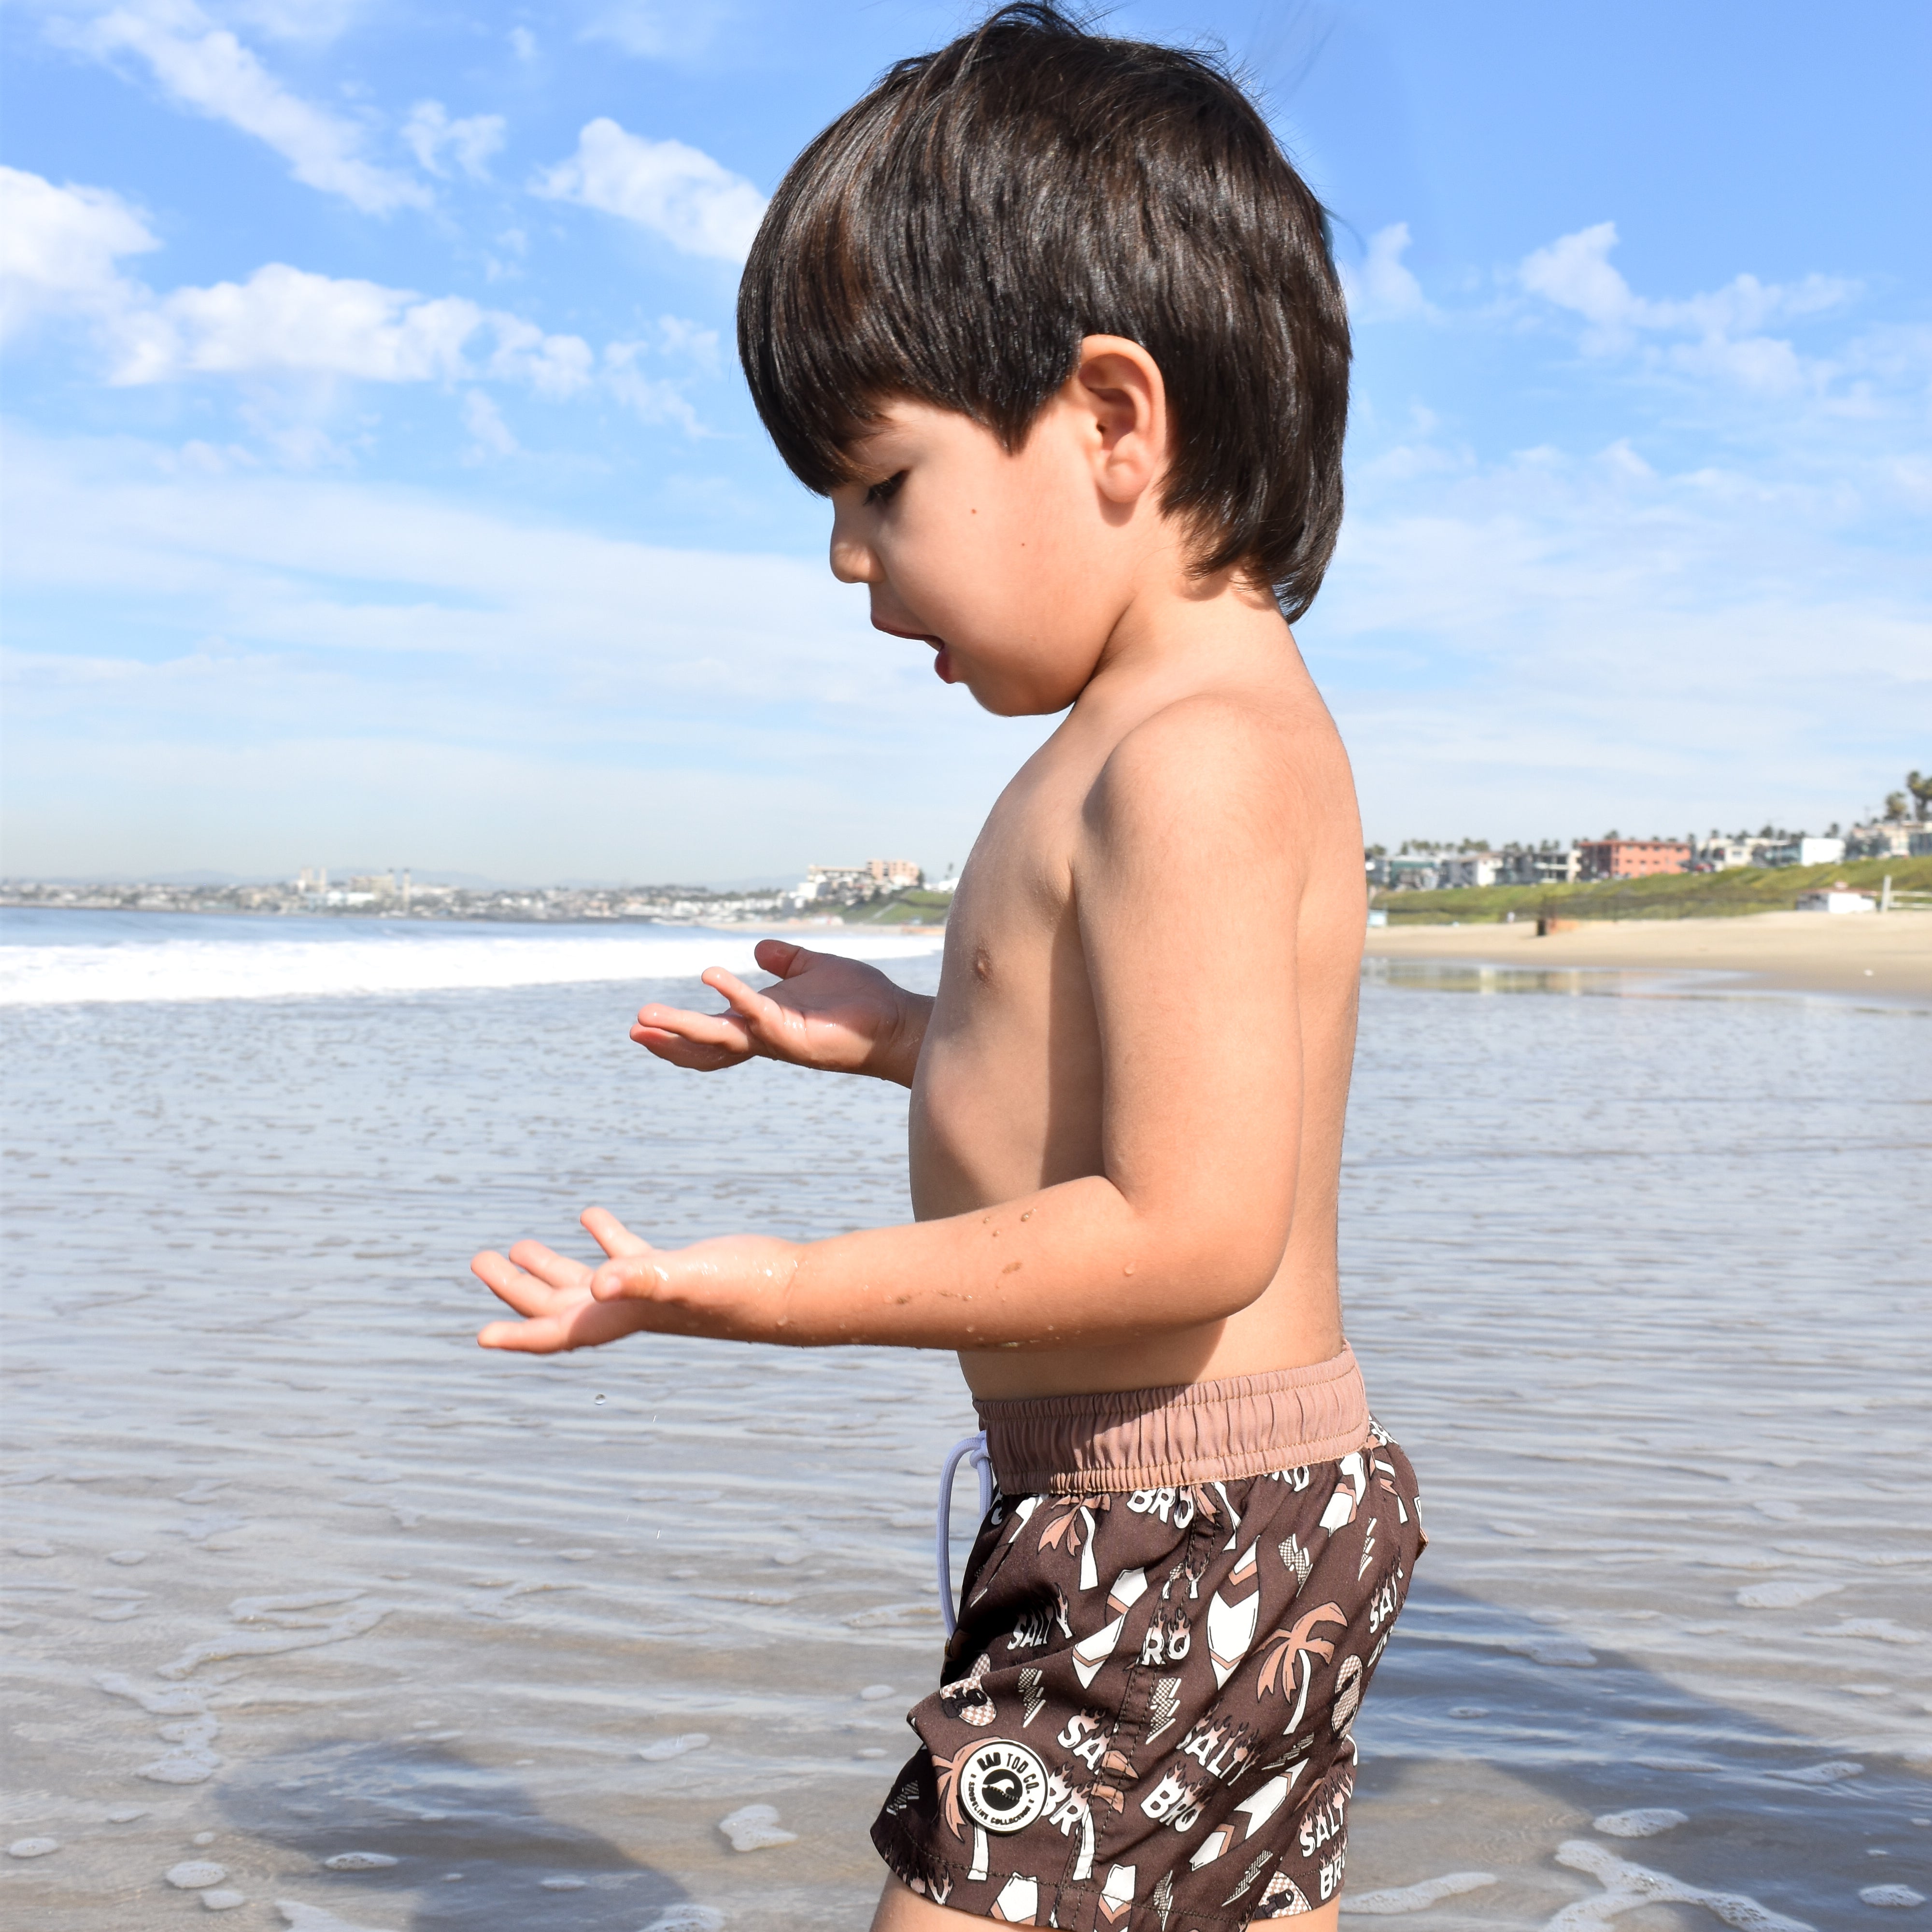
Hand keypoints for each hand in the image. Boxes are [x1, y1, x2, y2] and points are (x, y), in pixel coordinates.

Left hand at [473, 1207, 799, 1353]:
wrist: (792, 1287)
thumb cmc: (741, 1288)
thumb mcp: (687, 1277)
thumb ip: (643, 1278)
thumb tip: (599, 1282)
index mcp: (624, 1317)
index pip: (559, 1333)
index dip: (518, 1335)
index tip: (480, 1337)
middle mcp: (631, 1310)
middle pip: (559, 1307)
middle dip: (517, 1290)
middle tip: (480, 1261)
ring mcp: (651, 1290)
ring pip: (587, 1282)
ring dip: (550, 1266)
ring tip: (515, 1246)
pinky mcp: (674, 1268)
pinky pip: (626, 1254)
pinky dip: (604, 1237)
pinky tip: (588, 1215)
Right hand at [631, 939, 929, 1083]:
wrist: (896, 1020)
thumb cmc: (858, 1001)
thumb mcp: (811, 970)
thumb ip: (785, 961)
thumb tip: (760, 948)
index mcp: (761, 1023)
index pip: (711, 1031)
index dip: (678, 1030)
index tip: (644, 1022)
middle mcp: (763, 1036)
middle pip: (705, 1044)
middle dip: (668, 1039)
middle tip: (634, 1028)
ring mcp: (777, 1039)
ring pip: (720, 1039)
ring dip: (683, 1029)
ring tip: (647, 1019)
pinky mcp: (796, 1034)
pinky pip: (758, 1014)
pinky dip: (735, 995)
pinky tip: (711, 977)